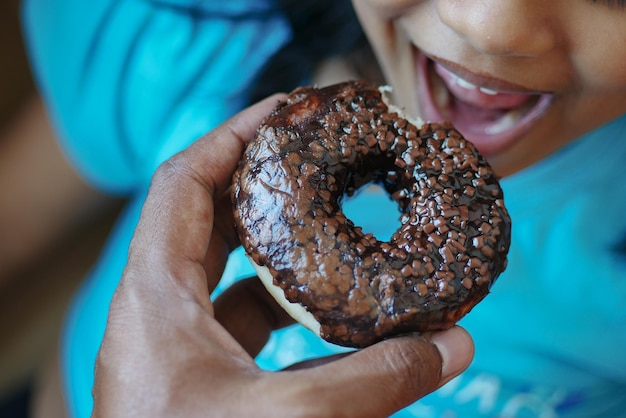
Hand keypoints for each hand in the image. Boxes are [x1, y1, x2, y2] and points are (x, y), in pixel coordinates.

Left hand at [92, 95, 473, 417]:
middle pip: (205, 213)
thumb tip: (453, 344)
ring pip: (223, 266)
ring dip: (272, 241)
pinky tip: (321, 303)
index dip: (232, 134)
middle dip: (260, 177)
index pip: (185, 181)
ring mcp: (174, 343)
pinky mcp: (197, 372)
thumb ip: (374, 381)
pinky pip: (237, 314)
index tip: (286, 109)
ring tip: (326, 219)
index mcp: (155, 297)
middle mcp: (156, 310)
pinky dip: (278, 297)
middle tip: (315, 153)